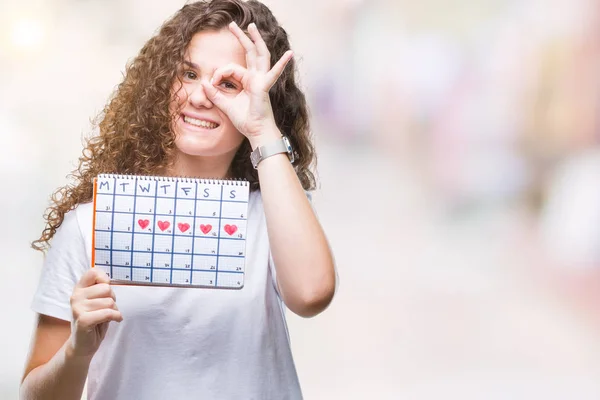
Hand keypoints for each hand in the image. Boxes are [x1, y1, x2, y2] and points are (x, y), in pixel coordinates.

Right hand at [68, 269, 121, 358]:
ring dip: (114, 310)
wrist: (83, 345)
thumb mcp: (97, 301)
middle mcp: (76, 296)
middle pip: (106, 288)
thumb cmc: (94, 320)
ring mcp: (78, 308)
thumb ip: (100, 289)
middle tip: (107, 308)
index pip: (93, 272)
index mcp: (79, 289)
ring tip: (107, 316)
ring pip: (109, 302)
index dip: (104, 279)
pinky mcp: (83, 320)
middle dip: (112, 298)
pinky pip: (108, 313)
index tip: (106, 289)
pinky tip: (116, 320)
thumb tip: (108, 281)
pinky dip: (116, 316)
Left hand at [201, 21, 292, 145]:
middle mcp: (256, 78)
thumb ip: (215, 94)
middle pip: (249, 53)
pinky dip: (282, 64)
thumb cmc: (245, 121)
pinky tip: (289, 54)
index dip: (219, 73)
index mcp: (248, 81)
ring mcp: (262, 80)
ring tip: (251, 26)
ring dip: (255, 39)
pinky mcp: (264, 87)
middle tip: (232, 25)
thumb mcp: (225, 105)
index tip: (212, 84)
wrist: (256, 132)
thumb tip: (203, 82)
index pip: (231, 68)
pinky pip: (273, 73)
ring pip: (259, 55)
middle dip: (241, 38)